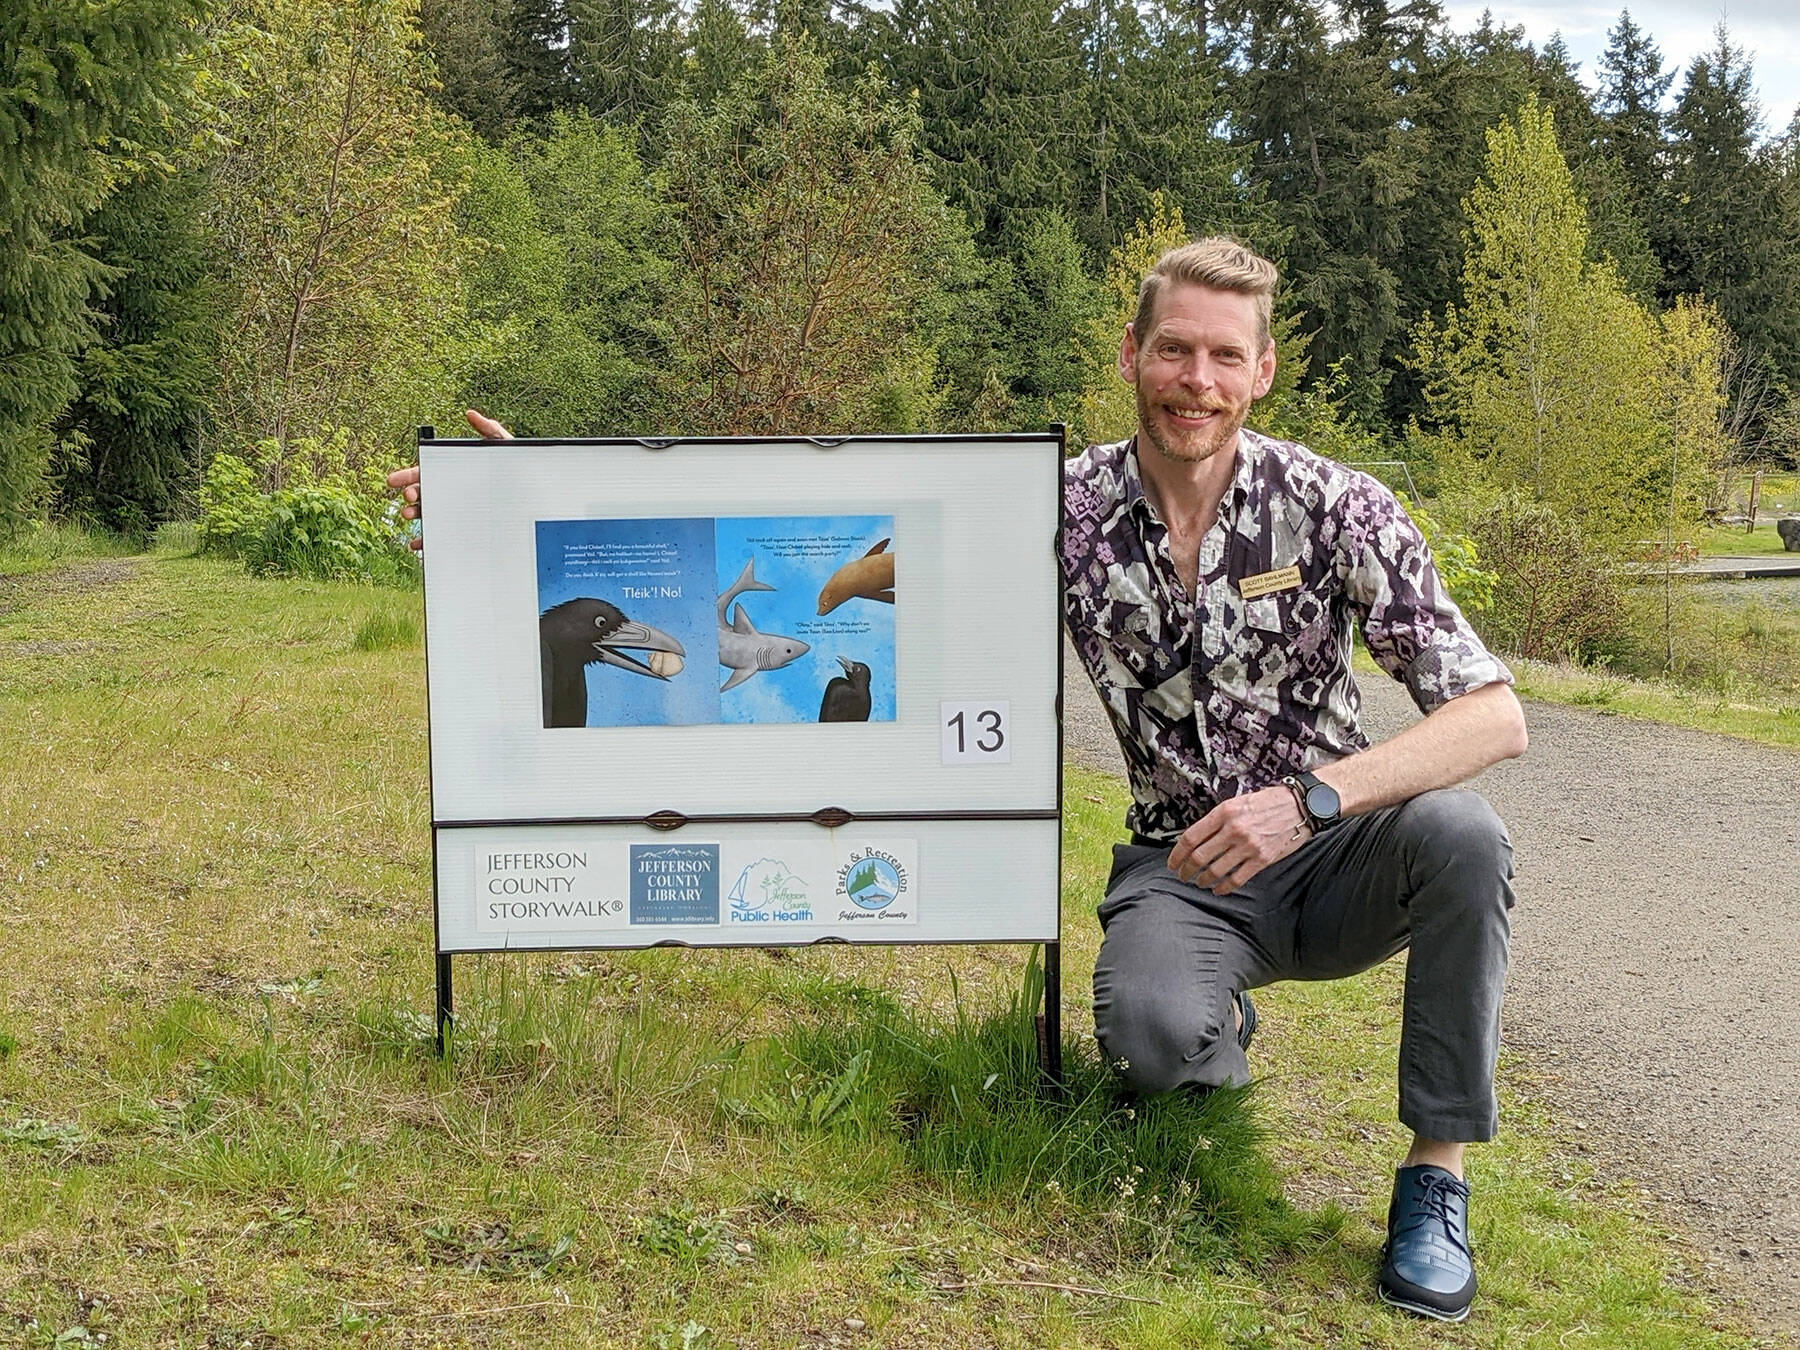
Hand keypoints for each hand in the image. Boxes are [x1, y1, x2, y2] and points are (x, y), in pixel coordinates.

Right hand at [384, 408, 513, 549]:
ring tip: (410, 515)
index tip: (393, 481)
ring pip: (428, 514)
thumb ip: (489, 429)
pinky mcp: (463, 528)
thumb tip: (471, 414)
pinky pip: (442, 536)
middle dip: (411, 495)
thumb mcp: (503, 447)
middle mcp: (449, 492)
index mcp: (451, 472)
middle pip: (423, 494)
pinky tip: (420, 543)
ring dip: (415, 515)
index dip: (406, 477)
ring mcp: (454, 510)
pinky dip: (428, 540)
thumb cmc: (515, 469)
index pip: (423, 473)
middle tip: (409, 497)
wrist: (533, 494)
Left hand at [1168, 785, 1309, 893]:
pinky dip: (1223, 888)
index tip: (1172, 863)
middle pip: (1199, 857)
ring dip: (1203, 880)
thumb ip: (1217, 819)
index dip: (1177, 854)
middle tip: (1182, 875)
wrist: (1300, 805)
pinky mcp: (1262, 860)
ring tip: (1199, 882)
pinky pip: (1237, 880)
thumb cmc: (1267, 802)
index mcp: (1224, 812)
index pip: (1191, 837)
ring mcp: (1248, 846)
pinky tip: (1218, 889)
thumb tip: (1196, 839)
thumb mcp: (1237, 802)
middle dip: (1186, 870)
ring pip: (1215, 871)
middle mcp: (1234, 830)